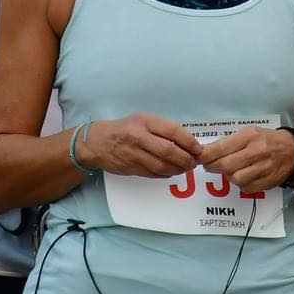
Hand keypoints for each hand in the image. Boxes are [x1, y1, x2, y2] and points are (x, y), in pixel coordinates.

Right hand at [84, 113, 203, 178]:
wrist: (95, 143)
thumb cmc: (123, 128)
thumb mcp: (141, 120)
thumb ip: (161, 128)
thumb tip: (186, 141)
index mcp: (143, 121)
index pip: (172, 131)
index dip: (189, 141)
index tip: (198, 148)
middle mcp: (138, 137)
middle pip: (169, 151)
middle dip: (186, 159)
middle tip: (194, 161)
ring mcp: (133, 154)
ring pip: (162, 165)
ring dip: (178, 169)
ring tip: (186, 167)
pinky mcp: (130, 168)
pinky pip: (153, 173)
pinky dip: (166, 174)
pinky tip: (172, 171)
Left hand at [199, 126, 293, 190]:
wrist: (293, 152)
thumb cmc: (266, 140)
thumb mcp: (249, 133)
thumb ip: (228, 142)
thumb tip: (205, 151)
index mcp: (249, 136)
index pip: (221, 148)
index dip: (206, 155)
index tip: (199, 158)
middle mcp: (257, 152)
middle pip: (225, 165)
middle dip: (213, 167)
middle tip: (209, 166)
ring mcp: (263, 168)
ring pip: (235, 179)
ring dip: (229, 176)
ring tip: (231, 170)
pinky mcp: (267, 182)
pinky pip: (246, 188)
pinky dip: (241, 184)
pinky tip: (244, 176)